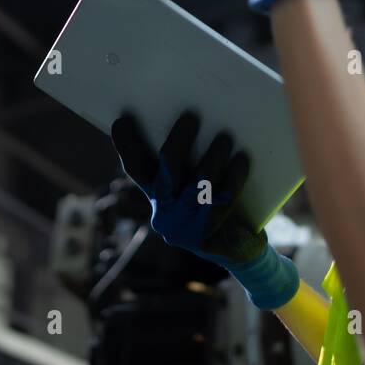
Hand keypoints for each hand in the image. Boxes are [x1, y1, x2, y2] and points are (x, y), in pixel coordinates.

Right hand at [109, 109, 299, 308]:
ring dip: (212, 158)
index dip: (127, 144)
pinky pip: (221, 201)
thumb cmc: (221, 204)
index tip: (123, 119)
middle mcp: (163, 212)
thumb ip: (192, 160)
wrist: (241, 249)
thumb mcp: (201, 182)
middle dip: (178, 142)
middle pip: (166, 171)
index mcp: (156, 194)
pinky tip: (241, 160)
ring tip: (225, 137)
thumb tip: (198, 115)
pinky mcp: (203, 239)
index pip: (136, 167)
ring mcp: (181, 228)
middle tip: (192, 117)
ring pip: (197, 186)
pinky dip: (233, 178)